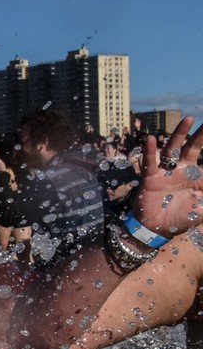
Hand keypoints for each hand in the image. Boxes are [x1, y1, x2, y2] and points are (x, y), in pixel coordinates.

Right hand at [131, 116, 202, 236]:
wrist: (157, 228)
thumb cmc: (182, 218)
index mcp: (197, 176)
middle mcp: (182, 170)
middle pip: (193, 147)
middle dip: (202, 135)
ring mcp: (166, 171)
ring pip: (173, 149)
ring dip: (180, 134)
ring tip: (188, 119)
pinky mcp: (151, 177)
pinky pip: (150, 162)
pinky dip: (149, 151)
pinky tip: (151, 139)